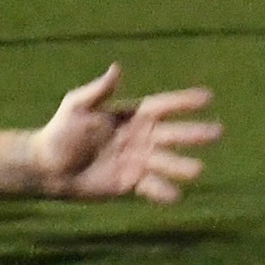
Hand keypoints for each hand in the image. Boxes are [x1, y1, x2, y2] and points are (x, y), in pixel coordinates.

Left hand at [27, 64, 219, 202]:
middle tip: (218, 132)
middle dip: (194, 133)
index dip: (184, 102)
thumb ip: (98, 91)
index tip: (208, 97)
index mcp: (132, 115)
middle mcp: (140, 137)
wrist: (46, 166)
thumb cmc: (60, 131)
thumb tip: (117, 68)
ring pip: (165, 162)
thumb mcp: (77, 106)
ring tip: (198, 170)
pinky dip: (163, 191)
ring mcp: (138, 161)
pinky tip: (176, 195)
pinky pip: (151, 187)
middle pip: (172, 134)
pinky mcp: (130, 183)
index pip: (163, 106)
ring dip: (182, 166)